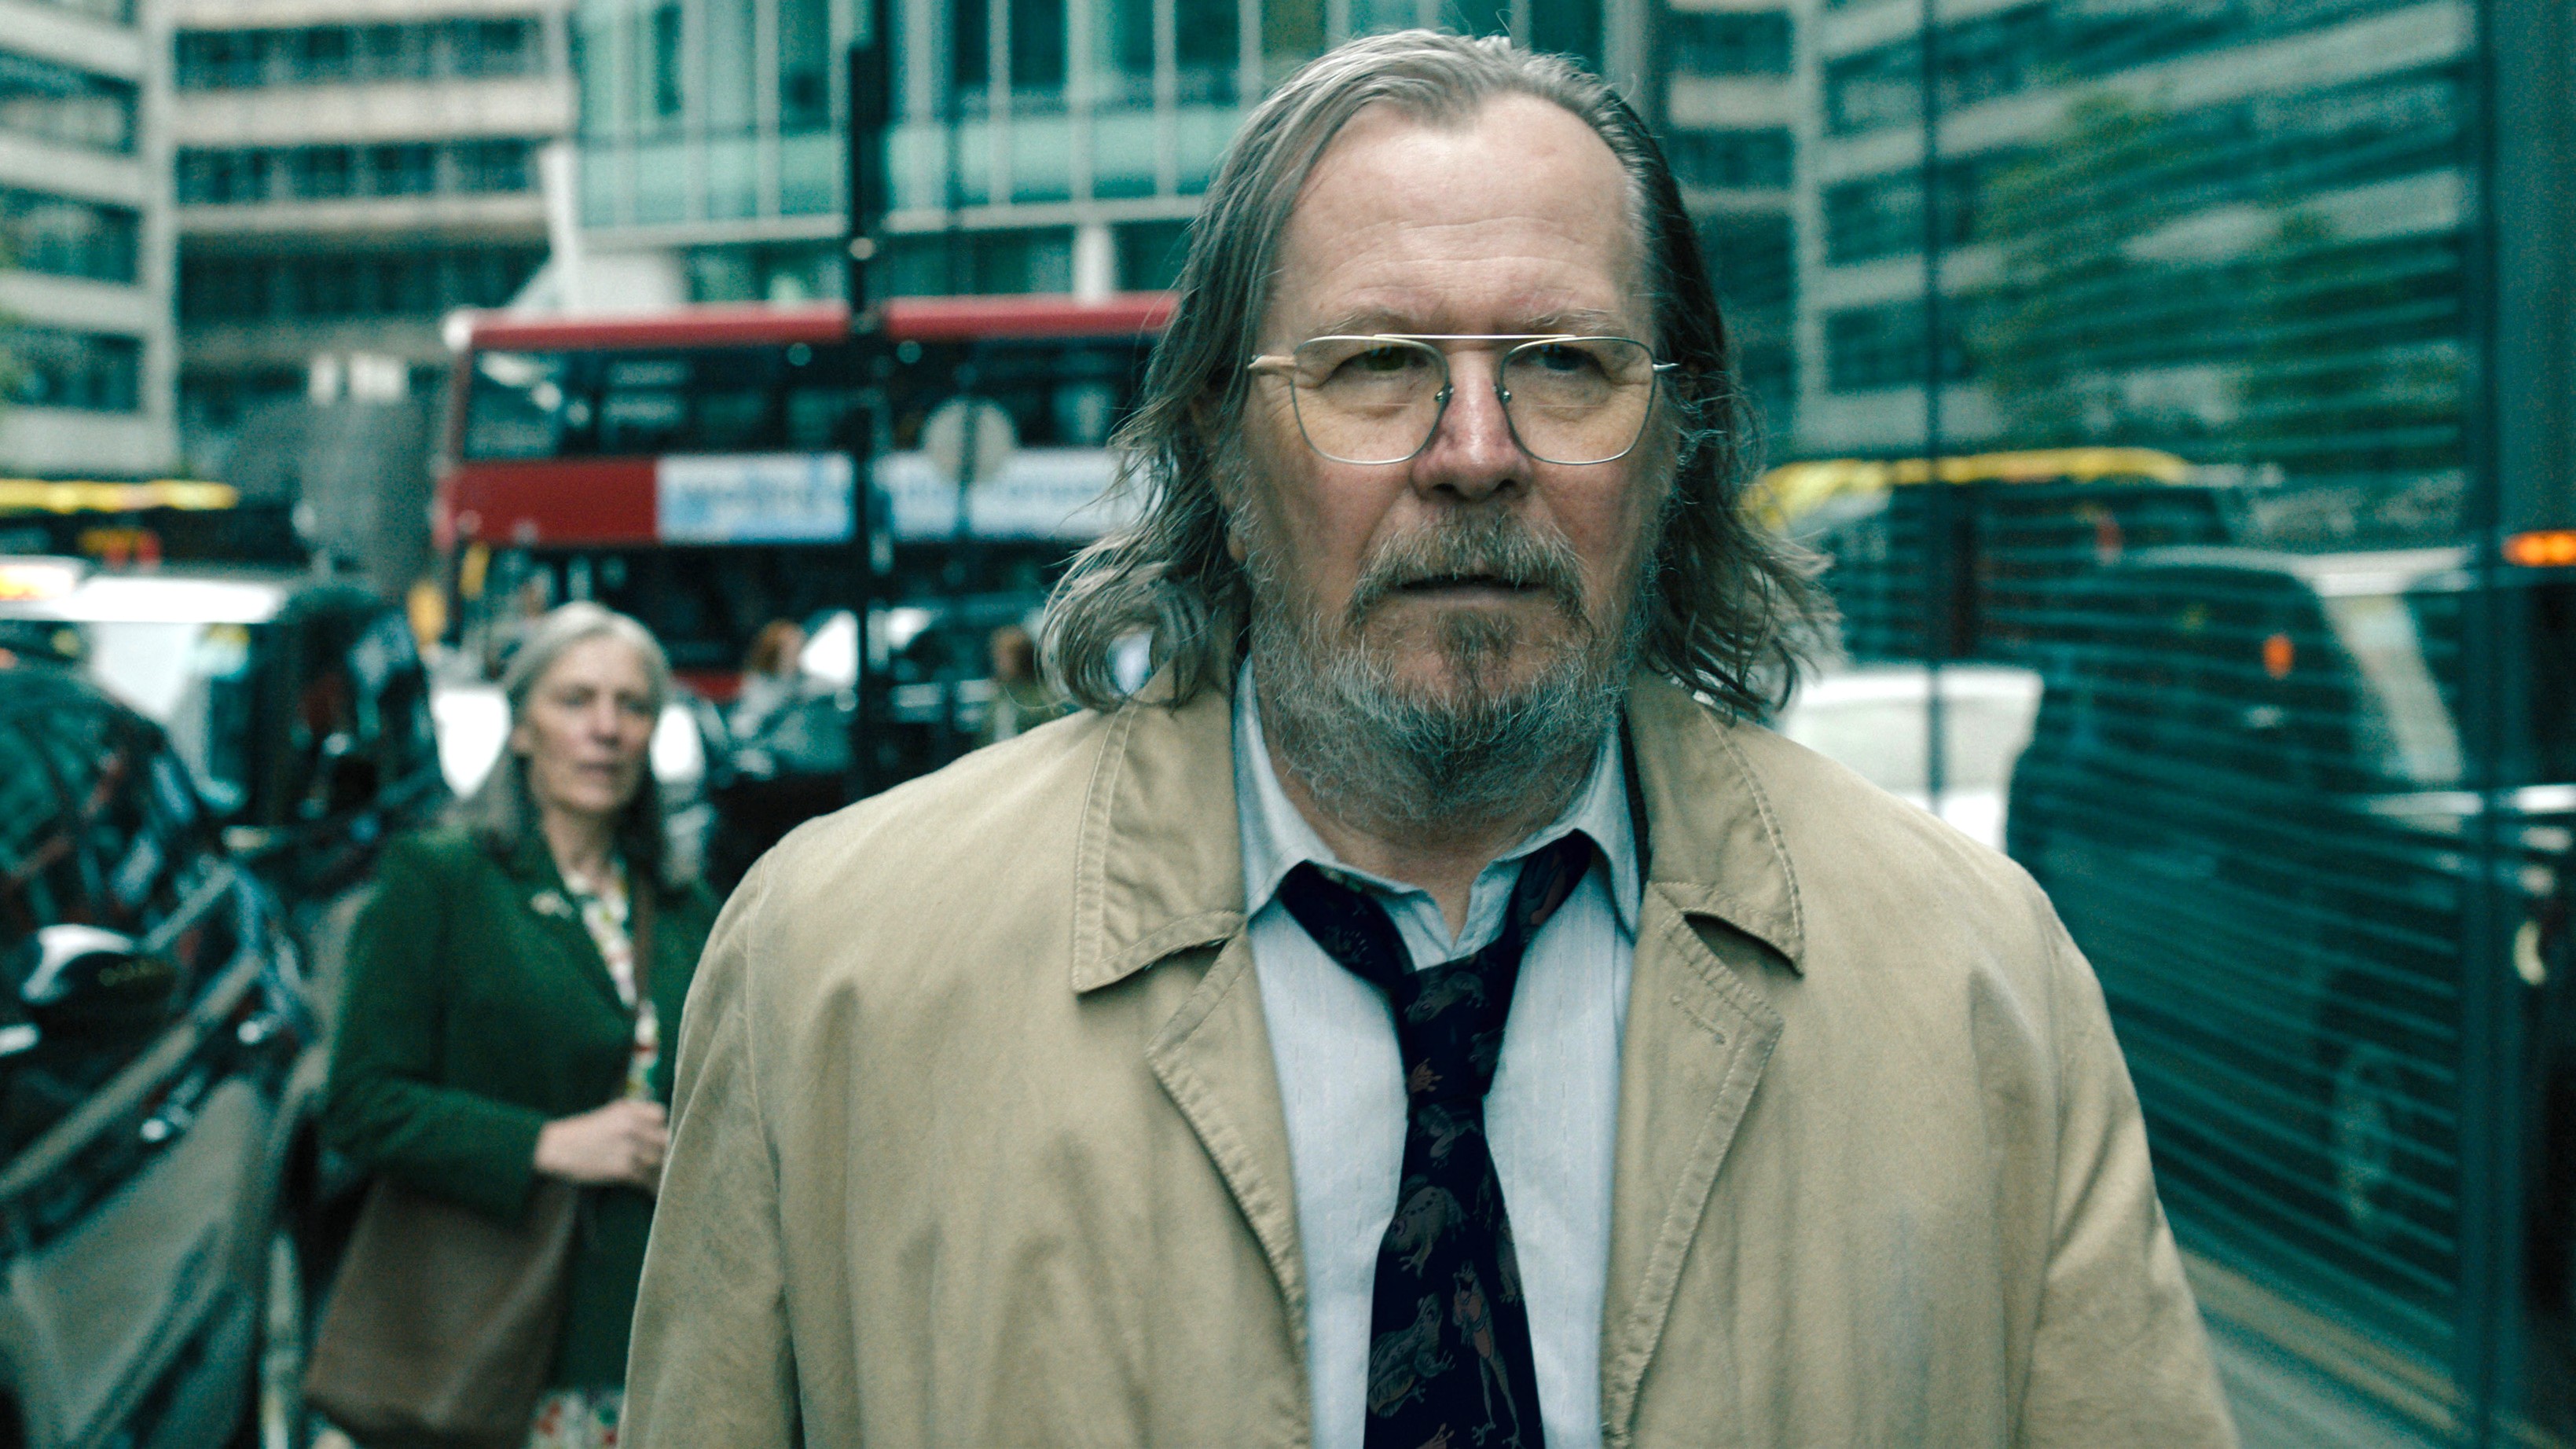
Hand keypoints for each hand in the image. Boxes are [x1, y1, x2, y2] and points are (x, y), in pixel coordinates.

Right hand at [534, 1099, 668, 1190]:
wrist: (558, 1148)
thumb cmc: (583, 1132)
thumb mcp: (609, 1113)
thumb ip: (634, 1114)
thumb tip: (659, 1124)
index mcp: (628, 1111)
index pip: (660, 1115)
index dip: (659, 1126)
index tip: (657, 1137)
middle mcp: (631, 1126)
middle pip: (664, 1139)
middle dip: (663, 1150)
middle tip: (664, 1160)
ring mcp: (628, 1147)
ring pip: (657, 1160)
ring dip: (658, 1170)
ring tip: (660, 1178)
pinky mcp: (622, 1168)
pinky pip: (645, 1177)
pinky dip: (648, 1184)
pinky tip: (649, 1189)